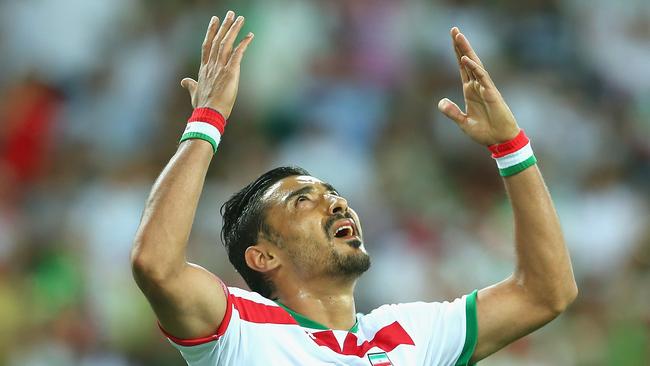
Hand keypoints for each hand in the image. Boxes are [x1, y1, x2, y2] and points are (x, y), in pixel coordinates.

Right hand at [181, 11, 253, 118]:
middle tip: (230, 14)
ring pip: (227, 43)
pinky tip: (250, 35)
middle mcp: (211, 65)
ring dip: (234, 30)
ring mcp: (220, 67)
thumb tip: (184, 81)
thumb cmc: (202, 106)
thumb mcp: (194, 93)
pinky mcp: (230, 72)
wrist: (209, 114)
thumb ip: (190, 85)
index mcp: (204, 69)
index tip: (214, 20)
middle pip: (217, 40)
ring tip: (240, 18)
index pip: (207, 46)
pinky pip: (238, 54)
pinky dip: (244, 44)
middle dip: (224, 26)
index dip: (211, 31)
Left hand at [438, 27, 519, 145]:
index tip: (452, 39)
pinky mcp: (491, 93)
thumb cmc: (485, 132)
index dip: (457, 53)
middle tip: (454, 29)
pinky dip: (474, 68)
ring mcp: (485, 88)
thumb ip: (452, 112)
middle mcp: (477, 86)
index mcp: (470, 90)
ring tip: (458, 36)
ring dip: (466, 50)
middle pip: (467, 61)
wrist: (500, 141)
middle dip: (461, 45)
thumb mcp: (463, 122)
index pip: (462, 67)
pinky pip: (481, 77)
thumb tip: (440, 102)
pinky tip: (466, 58)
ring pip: (475, 64)